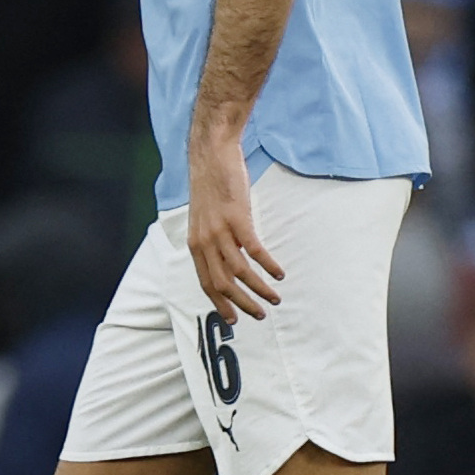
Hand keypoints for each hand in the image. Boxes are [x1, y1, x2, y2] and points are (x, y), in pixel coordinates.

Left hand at [186, 122, 283, 322]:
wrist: (212, 154)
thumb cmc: (212, 185)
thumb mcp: (206, 218)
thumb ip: (214, 240)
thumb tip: (229, 260)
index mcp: (195, 243)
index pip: (206, 282)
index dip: (220, 303)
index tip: (234, 320)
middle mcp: (204, 240)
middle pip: (222, 283)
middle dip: (241, 304)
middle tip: (260, 316)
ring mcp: (219, 229)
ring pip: (239, 271)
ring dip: (259, 289)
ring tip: (275, 299)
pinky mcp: (236, 217)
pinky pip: (254, 250)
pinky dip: (268, 265)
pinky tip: (279, 273)